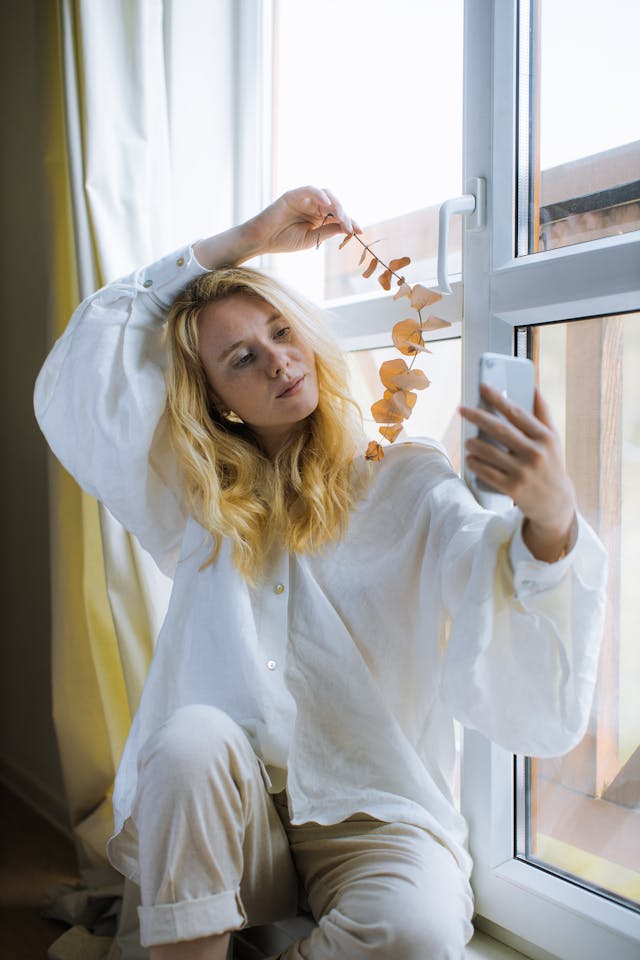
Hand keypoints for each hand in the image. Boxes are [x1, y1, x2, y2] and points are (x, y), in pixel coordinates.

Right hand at [245, 186, 360, 255]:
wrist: (262, 240)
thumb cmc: (283, 240)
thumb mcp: (311, 238)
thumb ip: (327, 231)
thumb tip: (347, 227)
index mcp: (317, 217)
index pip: (337, 216)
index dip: (349, 222)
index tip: (360, 231)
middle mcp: (312, 206)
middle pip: (335, 204)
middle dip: (344, 215)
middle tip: (350, 226)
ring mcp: (304, 199)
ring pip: (326, 196)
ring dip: (336, 205)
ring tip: (341, 217)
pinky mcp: (294, 195)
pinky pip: (310, 190)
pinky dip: (320, 195)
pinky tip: (327, 204)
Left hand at [460, 384, 576, 561]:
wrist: (556, 503)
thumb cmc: (551, 464)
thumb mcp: (553, 439)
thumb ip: (543, 413)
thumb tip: (533, 386)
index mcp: (545, 438)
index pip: (518, 413)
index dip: (499, 398)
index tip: (483, 386)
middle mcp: (535, 453)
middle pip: (500, 430)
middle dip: (478, 417)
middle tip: (461, 409)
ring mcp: (524, 472)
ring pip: (490, 452)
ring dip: (474, 444)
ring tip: (468, 440)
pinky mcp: (513, 488)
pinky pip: (488, 473)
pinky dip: (475, 464)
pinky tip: (470, 459)